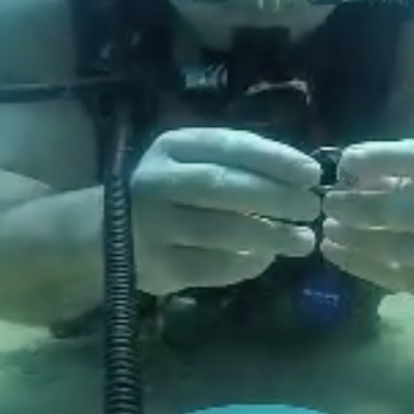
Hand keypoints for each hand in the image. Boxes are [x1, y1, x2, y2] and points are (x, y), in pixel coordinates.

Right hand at [130, 127, 321, 294]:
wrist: (100, 235)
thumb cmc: (165, 193)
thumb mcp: (189, 164)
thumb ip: (235, 166)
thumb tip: (301, 180)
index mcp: (170, 147)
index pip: (230, 146)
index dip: (276, 159)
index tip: (313, 173)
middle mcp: (157, 182)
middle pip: (225, 186)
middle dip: (276, 197)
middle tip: (312, 208)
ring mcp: (153, 227)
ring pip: (221, 231)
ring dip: (270, 236)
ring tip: (303, 241)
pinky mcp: (158, 267)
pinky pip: (212, 267)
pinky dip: (245, 265)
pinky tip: (266, 260)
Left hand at [319, 139, 413, 294]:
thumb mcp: (410, 167)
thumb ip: (381, 165)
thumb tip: (346, 173)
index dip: (384, 159)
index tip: (345, 163)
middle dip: (368, 208)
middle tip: (330, 203)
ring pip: (407, 251)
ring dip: (361, 240)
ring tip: (329, 228)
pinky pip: (395, 278)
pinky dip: (358, 264)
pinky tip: (332, 250)